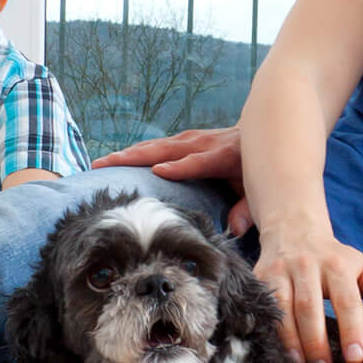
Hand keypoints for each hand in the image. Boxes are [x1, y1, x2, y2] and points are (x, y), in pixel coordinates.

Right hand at [91, 127, 252, 234]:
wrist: (260, 133)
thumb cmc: (256, 167)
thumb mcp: (258, 189)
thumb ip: (247, 208)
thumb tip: (235, 228)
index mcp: (224, 155)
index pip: (200, 162)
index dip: (181, 166)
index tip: (159, 171)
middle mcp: (204, 143)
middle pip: (166, 149)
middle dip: (136, 156)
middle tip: (107, 165)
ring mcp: (192, 139)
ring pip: (155, 146)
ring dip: (128, 153)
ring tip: (102, 163)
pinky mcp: (185, 140)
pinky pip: (157, 146)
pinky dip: (136, 151)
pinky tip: (117, 159)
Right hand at [255, 229, 362, 362]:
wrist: (291, 228)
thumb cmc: (332, 258)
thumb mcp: (361, 267)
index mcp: (337, 264)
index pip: (347, 299)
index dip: (352, 329)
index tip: (356, 357)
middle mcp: (306, 266)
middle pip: (310, 307)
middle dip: (317, 342)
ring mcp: (278, 272)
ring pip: (281, 308)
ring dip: (289, 340)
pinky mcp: (256, 278)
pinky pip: (260, 308)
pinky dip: (266, 332)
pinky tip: (273, 354)